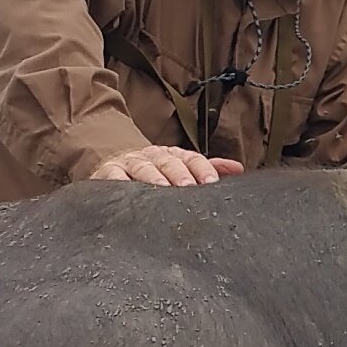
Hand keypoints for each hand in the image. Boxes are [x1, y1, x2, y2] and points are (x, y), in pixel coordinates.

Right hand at [90, 145, 244, 187]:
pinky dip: (119, 183)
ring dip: (153, 178)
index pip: (191, 158)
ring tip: (162, 189)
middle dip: (179, 174)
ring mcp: (130, 163)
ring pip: (143, 168)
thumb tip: (238, 169)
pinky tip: (126, 191)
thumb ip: (208, 169)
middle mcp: (153, 156)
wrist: (113, 164)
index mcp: (173, 155)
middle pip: (168, 162)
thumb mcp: (181, 168)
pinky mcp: (108, 173)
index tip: (212, 183)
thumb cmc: (155, 172)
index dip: (203, 169)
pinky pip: (114, 177)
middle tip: (189, 187)